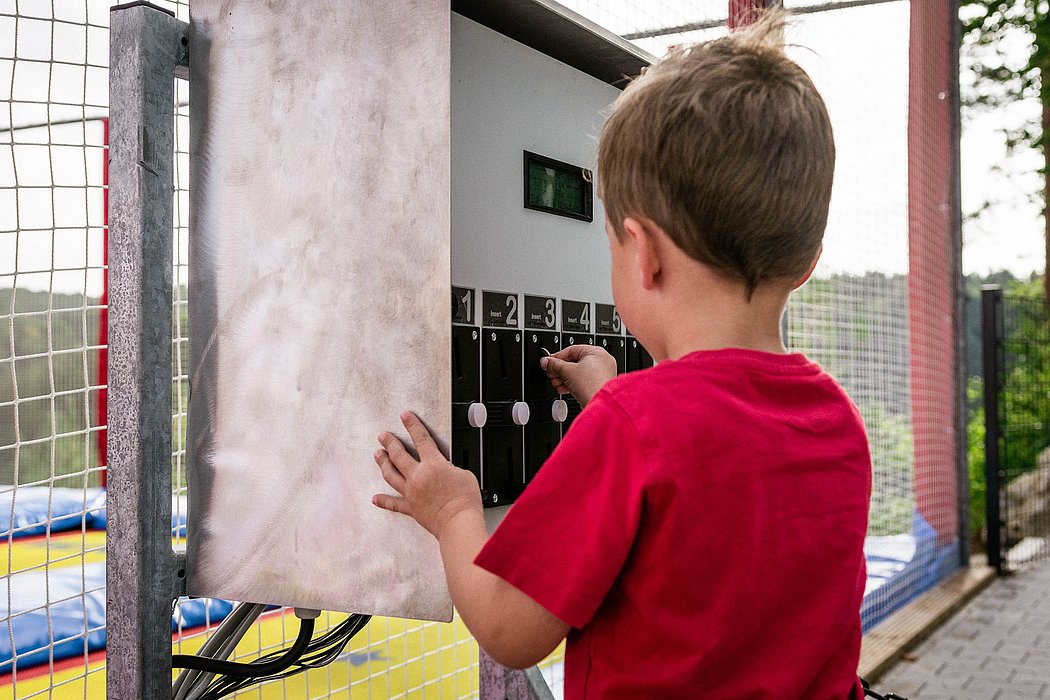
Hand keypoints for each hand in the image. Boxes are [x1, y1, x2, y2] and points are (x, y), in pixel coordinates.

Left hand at [372, 411, 482, 540]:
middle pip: (399, 455)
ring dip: (383, 463)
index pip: (421, 439)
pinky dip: (383, 500)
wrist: (458, 522)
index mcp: (433, 464)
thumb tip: (446, 470)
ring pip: (391, 475)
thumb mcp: (464, 474)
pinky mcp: (411, 508)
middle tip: (384, 436)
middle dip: (390, 442)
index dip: (412, 425)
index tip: (405, 416)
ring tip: (378, 455)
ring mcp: (411, 492)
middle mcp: (418, 476)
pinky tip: (375, 498)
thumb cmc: (464, 500)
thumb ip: (450, 469)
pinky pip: (394, 503)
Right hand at [540, 344, 616, 405]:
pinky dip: (572, 383)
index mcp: (596, 352)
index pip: (571, 350)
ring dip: (564, 378)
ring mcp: (602, 373)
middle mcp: (601, 360)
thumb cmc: (592, 385)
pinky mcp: (599, 384)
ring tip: (556, 383)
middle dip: (560, 370)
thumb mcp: (567, 371)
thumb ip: (554, 365)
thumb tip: (546, 362)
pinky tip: (564, 388)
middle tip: (551, 374)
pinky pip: (583, 380)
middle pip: (574, 362)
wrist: (602, 404)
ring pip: (578, 372)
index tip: (548, 363)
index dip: (557, 357)